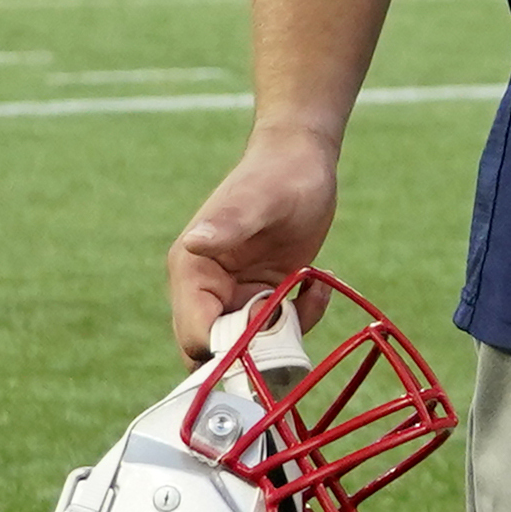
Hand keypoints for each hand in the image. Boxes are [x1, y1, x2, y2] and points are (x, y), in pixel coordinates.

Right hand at [167, 120, 341, 362]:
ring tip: (313, 285)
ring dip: (287, 330)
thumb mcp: (261, 198)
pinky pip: (277, 329)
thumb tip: (195, 242)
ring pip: (251, 346)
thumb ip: (230, 223)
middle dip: (260, 346)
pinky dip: (302, 317)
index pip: (196, 336)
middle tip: (295, 309)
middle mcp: (206, 290)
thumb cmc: (279, 174)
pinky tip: (318, 282)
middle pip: (220, 352)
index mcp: (192, 272)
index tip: (270, 326)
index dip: (229, 348)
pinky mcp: (263, 295)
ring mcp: (235, 295)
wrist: (302, 159)